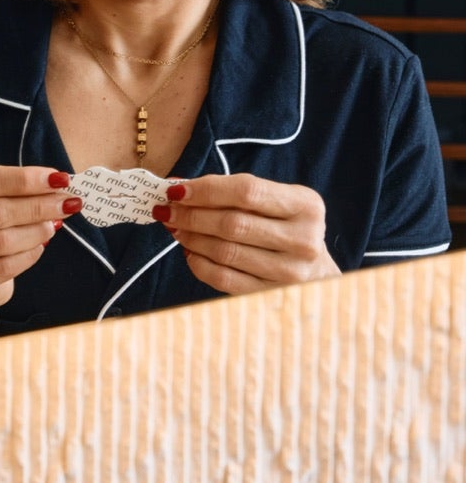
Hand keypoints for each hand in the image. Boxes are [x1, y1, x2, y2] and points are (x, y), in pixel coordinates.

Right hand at [0, 164, 80, 312]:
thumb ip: (13, 191)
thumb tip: (58, 184)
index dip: (26, 179)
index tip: (59, 178)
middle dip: (38, 206)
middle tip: (67, 203)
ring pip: (2, 240)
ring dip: (37, 231)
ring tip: (54, 225)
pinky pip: (4, 267)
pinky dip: (29, 255)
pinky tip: (40, 246)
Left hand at [154, 173, 340, 294]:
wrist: (315, 272)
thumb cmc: (284, 226)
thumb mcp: (274, 201)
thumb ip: (233, 191)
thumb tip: (178, 187)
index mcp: (306, 205)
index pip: (247, 191)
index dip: (206, 189)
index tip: (176, 189)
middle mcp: (303, 239)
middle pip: (233, 224)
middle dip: (191, 215)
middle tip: (167, 210)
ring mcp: (289, 272)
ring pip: (225, 252)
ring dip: (191, 237)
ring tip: (175, 227)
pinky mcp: (270, 294)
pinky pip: (223, 278)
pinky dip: (198, 263)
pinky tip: (189, 251)